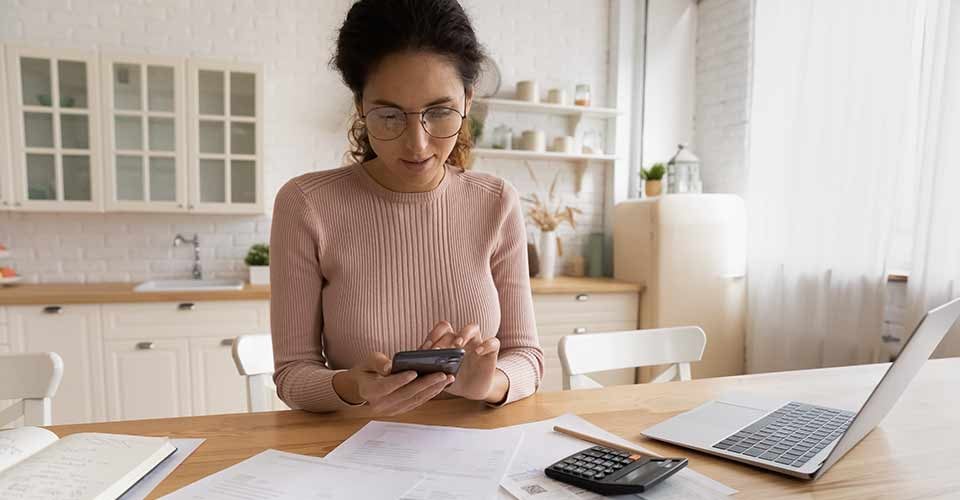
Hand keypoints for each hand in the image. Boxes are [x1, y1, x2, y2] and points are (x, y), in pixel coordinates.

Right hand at [333, 352, 453, 415]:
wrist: (362, 388)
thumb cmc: (366, 372)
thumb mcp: (367, 362)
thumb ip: (377, 362)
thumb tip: (389, 367)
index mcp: (369, 392)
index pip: (386, 387)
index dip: (400, 380)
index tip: (414, 372)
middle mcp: (381, 405)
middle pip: (406, 394)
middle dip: (426, 384)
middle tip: (442, 374)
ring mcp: (392, 410)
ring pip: (415, 399)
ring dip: (433, 389)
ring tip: (447, 378)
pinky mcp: (401, 410)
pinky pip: (418, 402)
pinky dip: (431, 393)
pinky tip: (442, 385)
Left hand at [420, 321, 506, 402]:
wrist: (470, 390)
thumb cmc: (452, 379)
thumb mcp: (440, 375)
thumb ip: (429, 368)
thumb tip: (415, 364)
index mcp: (446, 341)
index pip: (440, 330)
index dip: (433, 336)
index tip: (426, 349)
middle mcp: (461, 338)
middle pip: (453, 330)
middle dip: (444, 340)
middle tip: (438, 351)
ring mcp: (477, 343)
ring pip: (473, 327)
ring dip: (464, 334)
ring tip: (458, 345)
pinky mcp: (490, 351)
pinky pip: (492, 342)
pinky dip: (486, 345)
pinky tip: (478, 352)